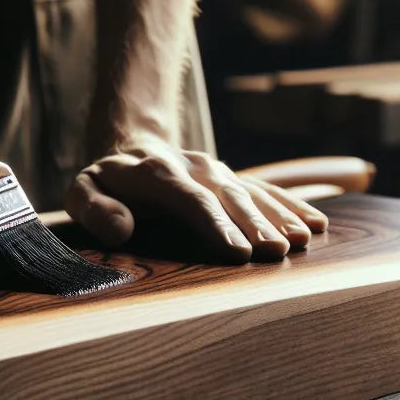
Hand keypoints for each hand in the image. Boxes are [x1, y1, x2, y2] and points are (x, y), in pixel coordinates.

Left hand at [66, 141, 329, 262]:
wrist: (131, 146)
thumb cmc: (105, 185)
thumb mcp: (82, 192)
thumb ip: (94, 208)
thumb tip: (120, 228)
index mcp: (157, 173)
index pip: (192, 200)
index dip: (216, 226)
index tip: (237, 253)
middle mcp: (194, 167)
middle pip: (229, 196)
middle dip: (255, 224)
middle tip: (278, 252)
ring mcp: (218, 171)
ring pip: (252, 191)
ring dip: (280, 216)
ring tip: (303, 240)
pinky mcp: (233, 178)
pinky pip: (267, 189)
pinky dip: (292, 206)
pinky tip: (317, 224)